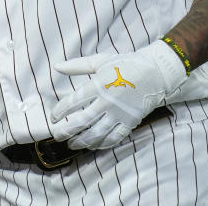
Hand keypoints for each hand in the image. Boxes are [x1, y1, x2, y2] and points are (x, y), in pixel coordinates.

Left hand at [50, 40, 187, 149]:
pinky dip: (102, 144)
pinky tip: (93, 146)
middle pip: (82, 120)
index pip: (73, 101)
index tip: (52, 117)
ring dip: (82, 141)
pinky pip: (114, 137)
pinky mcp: (130, 121)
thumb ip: (77, 66)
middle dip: (67, 130)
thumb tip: (56, 66)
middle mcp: (107, 101)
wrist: (154, 73)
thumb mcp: (99, 61)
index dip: (60, 111)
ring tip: (71, 144)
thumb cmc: (124, 65)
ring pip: (97, 132)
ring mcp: (119, 113)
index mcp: (98, 85)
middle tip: (57, 136)